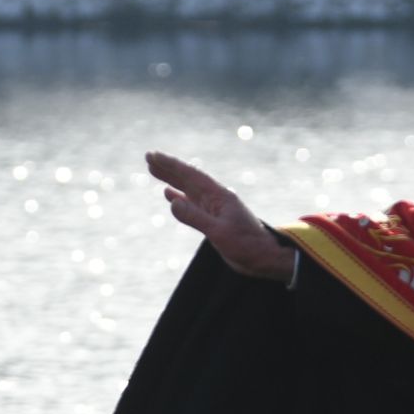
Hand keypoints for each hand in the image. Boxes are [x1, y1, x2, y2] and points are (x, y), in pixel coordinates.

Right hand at [147, 151, 299, 282]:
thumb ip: (196, 217)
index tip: (154, 156)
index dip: (171, 165)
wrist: (265, 257)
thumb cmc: (247, 245)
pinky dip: (179, 197)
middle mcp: (215, 198)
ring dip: (171, 179)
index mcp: (219, 196)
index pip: (191, 176)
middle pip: (188, 178)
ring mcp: (214, 208)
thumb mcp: (220, 232)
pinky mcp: (213, 219)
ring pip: (187, 189)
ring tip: (154, 170)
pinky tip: (169, 194)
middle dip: (168, 167)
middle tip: (148, 157)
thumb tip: (172, 202)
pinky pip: (191, 204)